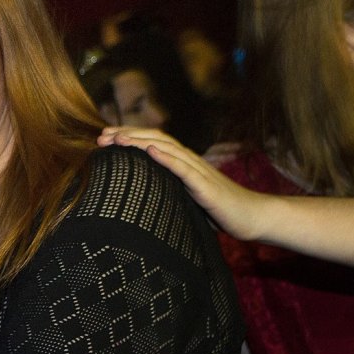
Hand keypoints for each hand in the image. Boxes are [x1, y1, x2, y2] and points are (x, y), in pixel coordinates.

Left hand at [98, 127, 274, 240]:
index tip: (103, 139)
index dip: (128, 137)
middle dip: (126, 136)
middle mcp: (190, 162)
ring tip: (118, 139)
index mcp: (183, 164)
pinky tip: (151, 152)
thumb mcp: (187, 200)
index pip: (152, 143)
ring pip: (167, 149)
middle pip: (155, 140)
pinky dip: (167, 159)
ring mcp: (199, 172)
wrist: (252, 217)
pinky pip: (185, 169)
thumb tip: (139, 199)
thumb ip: (168, 193)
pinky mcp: (207, 186)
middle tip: (101, 137)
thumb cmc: (220, 212)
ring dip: (140, 142)